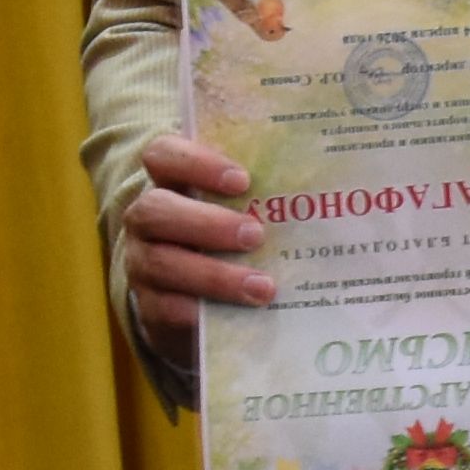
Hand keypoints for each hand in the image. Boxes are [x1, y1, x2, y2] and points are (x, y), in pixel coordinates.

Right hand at [116, 132, 267, 343]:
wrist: (200, 302)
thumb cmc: (230, 241)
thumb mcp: (243, 210)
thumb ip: (266, 194)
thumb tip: (328, 187)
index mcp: (169, 183)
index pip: (162, 155)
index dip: (196, 163)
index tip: (242, 180)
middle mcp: (146, 220)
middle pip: (154, 211)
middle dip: (207, 223)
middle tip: (255, 235)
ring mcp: (141, 264)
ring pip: (161, 264)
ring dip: (214, 275)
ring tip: (262, 286)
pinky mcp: (150, 307)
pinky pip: (167, 309)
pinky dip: (204, 310)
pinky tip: (241, 313)